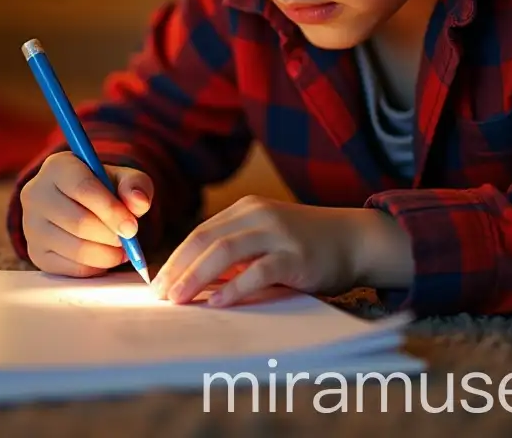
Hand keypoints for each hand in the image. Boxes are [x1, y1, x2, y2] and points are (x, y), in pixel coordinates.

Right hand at [20, 151, 152, 276]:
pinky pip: (71, 269)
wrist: (79, 205)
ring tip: (122, 249)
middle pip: (79, 222)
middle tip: (129, 240)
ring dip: (106, 254)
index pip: (83, 188)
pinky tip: (105, 256)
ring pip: (75, 248)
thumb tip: (138, 202)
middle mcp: (36, 194)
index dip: (111, 210)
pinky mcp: (36, 253)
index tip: (132, 227)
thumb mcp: (123, 178)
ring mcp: (31, 226)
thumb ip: (135, 186)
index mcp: (57, 167)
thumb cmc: (103, 189)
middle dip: (111, 235)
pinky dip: (95, 267)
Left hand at [149, 196, 413, 307]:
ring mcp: (277, 233)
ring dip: (196, 277)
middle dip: (177, 269)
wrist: (355, 239)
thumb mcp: (266, 241)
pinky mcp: (295, 255)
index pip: (199, 233)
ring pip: (224, 252)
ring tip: (178, 299)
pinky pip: (258, 272)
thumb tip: (194, 283)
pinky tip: (217, 302)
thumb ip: (235, 256)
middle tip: (159, 295)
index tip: (156, 283)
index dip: (175, 258)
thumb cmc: (306, 245)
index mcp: (245, 209)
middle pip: (204, 240)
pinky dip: (234, 288)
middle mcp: (257, 215)